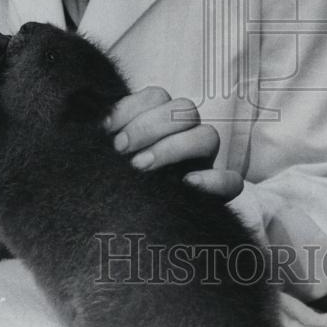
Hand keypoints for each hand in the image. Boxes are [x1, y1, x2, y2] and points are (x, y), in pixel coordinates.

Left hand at [105, 86, 243, 201]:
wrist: (126, 230)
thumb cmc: (112, 183)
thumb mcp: (104, 157)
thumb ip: (102, 137)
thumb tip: (94, 122)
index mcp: (160, 121)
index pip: (157, 96)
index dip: (132, 106)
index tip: (106, 128)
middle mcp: (185, 136)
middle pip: (185, 108)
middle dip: (149, 125)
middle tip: (121, 149)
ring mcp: (204, 162)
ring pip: (208, 135)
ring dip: (173, 147)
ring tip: (141, 168)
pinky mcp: (218, 193)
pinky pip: (232, 181)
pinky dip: (214, 180)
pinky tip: (186, 184)